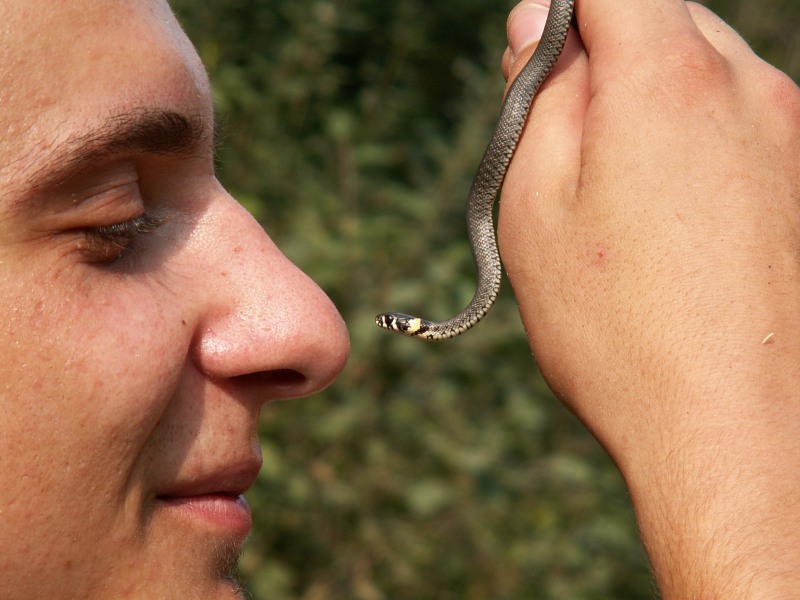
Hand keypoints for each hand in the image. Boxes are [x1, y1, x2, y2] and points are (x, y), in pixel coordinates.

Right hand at [500, 1, 799, 595]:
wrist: (730, 428)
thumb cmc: (613, 325)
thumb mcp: (533, 203)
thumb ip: (535, 96)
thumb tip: (537, 28)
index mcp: (666, 79)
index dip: (561, 7)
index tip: (535, 54)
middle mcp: (746, 86)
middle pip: (660, 17)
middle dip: (603, 56)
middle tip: (564, 140)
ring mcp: (791, 131)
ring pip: (702, 70)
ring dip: (649, 103)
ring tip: (619, 198)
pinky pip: (738, 119)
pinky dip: (693, 139)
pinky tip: (668, 222)